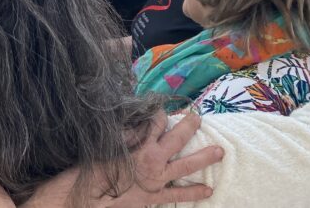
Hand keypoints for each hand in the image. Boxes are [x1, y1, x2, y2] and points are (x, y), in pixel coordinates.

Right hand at [103, 112, 221, 206]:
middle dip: (188, 127)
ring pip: (186, 166)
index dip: (160, 114)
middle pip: (176, 139)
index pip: (154, 123)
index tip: (163, 110)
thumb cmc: (92, 172)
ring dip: (204, 158)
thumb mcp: (104, 147)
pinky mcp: (154, 196)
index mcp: (138, 145)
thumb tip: (135, 124)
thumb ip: (122, 136)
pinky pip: (178, 194)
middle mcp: (152, 160)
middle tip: (198, 118)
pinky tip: (208, 190)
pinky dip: (194, 192)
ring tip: (219, 152)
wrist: (89, 199)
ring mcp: (156, 179)